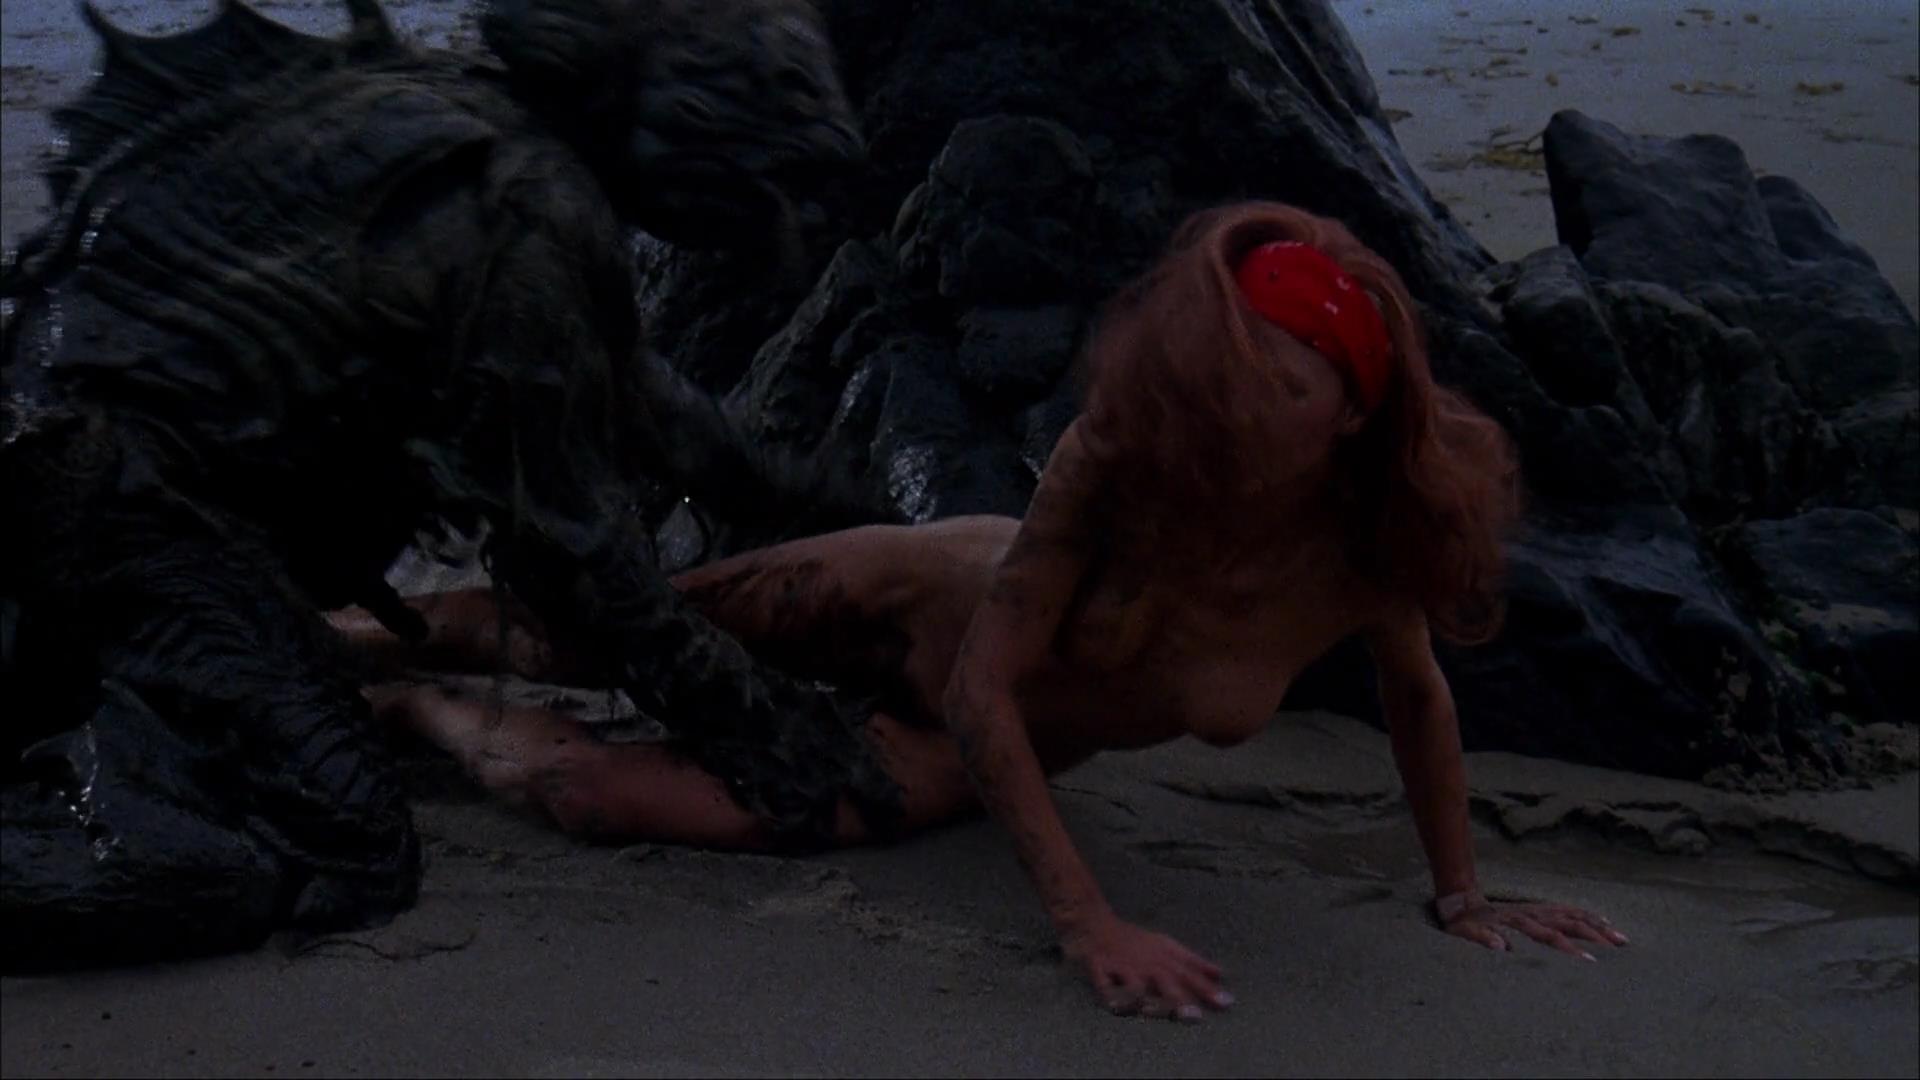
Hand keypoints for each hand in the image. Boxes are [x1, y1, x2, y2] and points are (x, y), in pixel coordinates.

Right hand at [1060, 913, 1233, 1021]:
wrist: (1096, 923)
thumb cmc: (1135, 941)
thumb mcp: (1167, 946)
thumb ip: (1193, 961)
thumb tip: (1221, 974)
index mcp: (1163, 957)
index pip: (1190, 973)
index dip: (1208, 988)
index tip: (1227, 1003)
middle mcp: (1146, 963)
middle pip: (1166, 981)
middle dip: (1181, 998)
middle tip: (1195, 1017)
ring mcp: (1123, 966)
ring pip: (1135, 983)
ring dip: (1144, 997)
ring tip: (1153, 1012)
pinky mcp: (1100, 967)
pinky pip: (1104, 982)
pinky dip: (1108, 993)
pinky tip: (1113, 1005)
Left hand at [1440, 893, 1628, 958]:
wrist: (1462, 903)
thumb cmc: (1465, 925)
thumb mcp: (1465, 934)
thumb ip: (1480, 939)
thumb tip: (1498, 946)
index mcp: (1519, 922)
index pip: (1550, 937)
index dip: (1570, 949)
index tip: (1590, 962)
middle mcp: (1534, 914)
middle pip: (1570, 923)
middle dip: (1595, 936)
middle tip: (1618, 950)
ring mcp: (1539, 910)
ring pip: (1574, 915)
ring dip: (1598, 925)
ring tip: (1621, 938)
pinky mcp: (1541, 908)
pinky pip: (1568, 910)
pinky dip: (1587, 915)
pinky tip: (1604, 922)